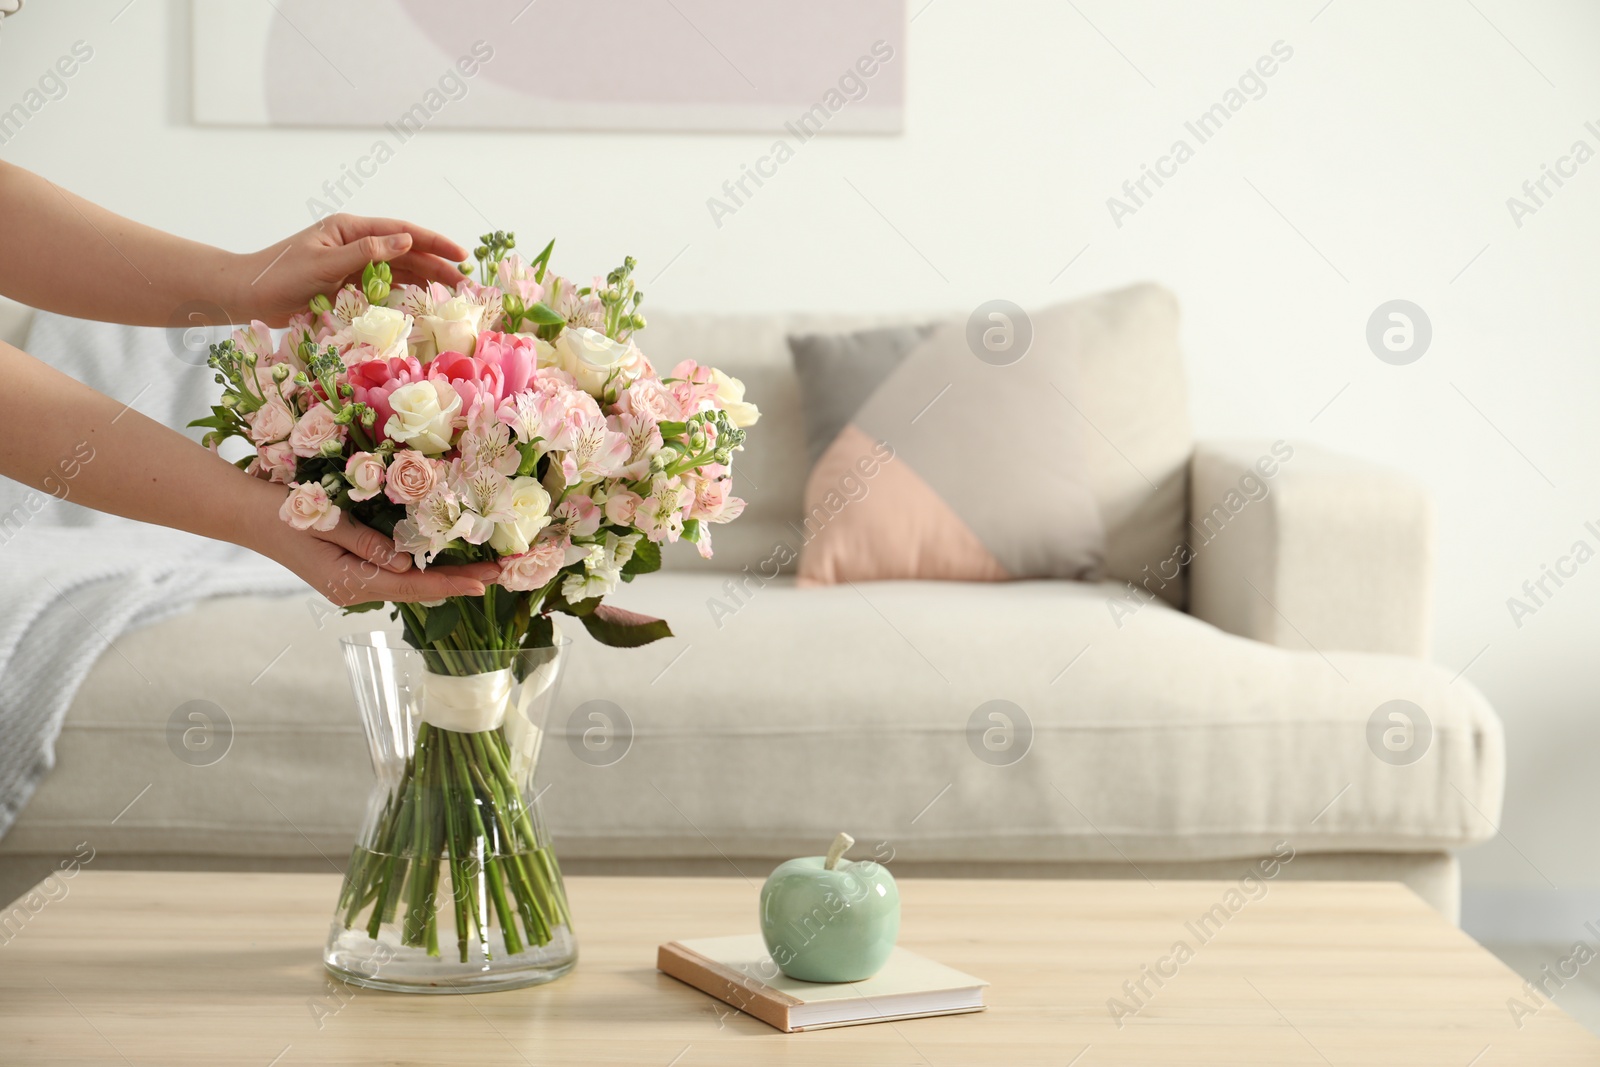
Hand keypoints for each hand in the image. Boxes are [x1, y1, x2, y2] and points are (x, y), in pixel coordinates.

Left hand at [232, 214, 469, 326]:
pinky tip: (423, 305)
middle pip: (406, 253)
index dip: (434, 242)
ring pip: (398, 273)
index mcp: (349, 229)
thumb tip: (406, 240)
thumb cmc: (277, 276)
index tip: (461, 255)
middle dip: (437, 266)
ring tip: (453, 296)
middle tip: (466, 285)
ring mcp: (352, 266)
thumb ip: (366, 252)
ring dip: (426, 282)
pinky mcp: (348, 287)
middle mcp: (355, 244)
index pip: (401, 233)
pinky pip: (384, 290)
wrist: (246, 295)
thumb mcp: (323, 263)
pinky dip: (404, 296)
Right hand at [249, 486, 499, 605]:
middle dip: (459, 582)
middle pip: (418, 590)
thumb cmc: (286, 513)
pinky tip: (445, 564)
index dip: (452, 584)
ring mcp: (353, 585)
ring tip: (484, 571)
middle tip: (501, 575)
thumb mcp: (328, 524)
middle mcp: (356, 591)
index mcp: (350, 584)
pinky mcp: (350, 573)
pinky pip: (394, 576)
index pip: (413, 587)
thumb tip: (408, 564)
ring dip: (445, 578)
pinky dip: (423, 572)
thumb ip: (368, 545)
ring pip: (409, 585)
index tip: (486, 582)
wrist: (248, 515)